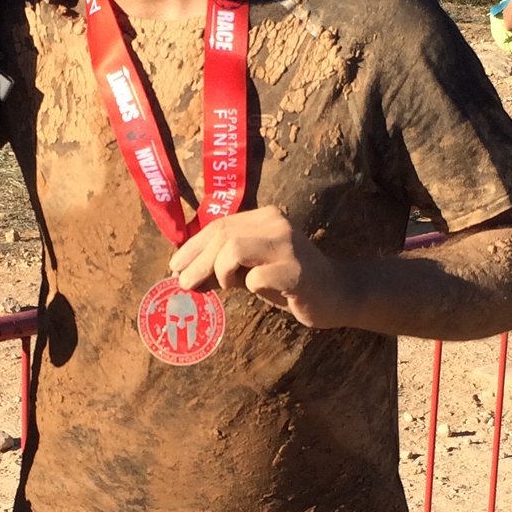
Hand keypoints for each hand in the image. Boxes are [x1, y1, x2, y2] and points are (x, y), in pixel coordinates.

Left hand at [171, 207, 351, 328]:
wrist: (336, 294)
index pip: (219, 225)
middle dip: (197, 262)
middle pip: (222, 236)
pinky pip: (255, 278)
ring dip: (219, 273)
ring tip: (222, 287)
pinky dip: (248, 287)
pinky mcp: (296, 272)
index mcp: (265, 217)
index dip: (193, 247)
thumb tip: (185, 274)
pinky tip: (257, 291)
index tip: (175, 266)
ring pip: (233, 250)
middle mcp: (276, 224)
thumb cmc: (288, 281)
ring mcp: (288, 246)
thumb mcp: (252, 268)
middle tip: (183, 284)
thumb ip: (224, 265)